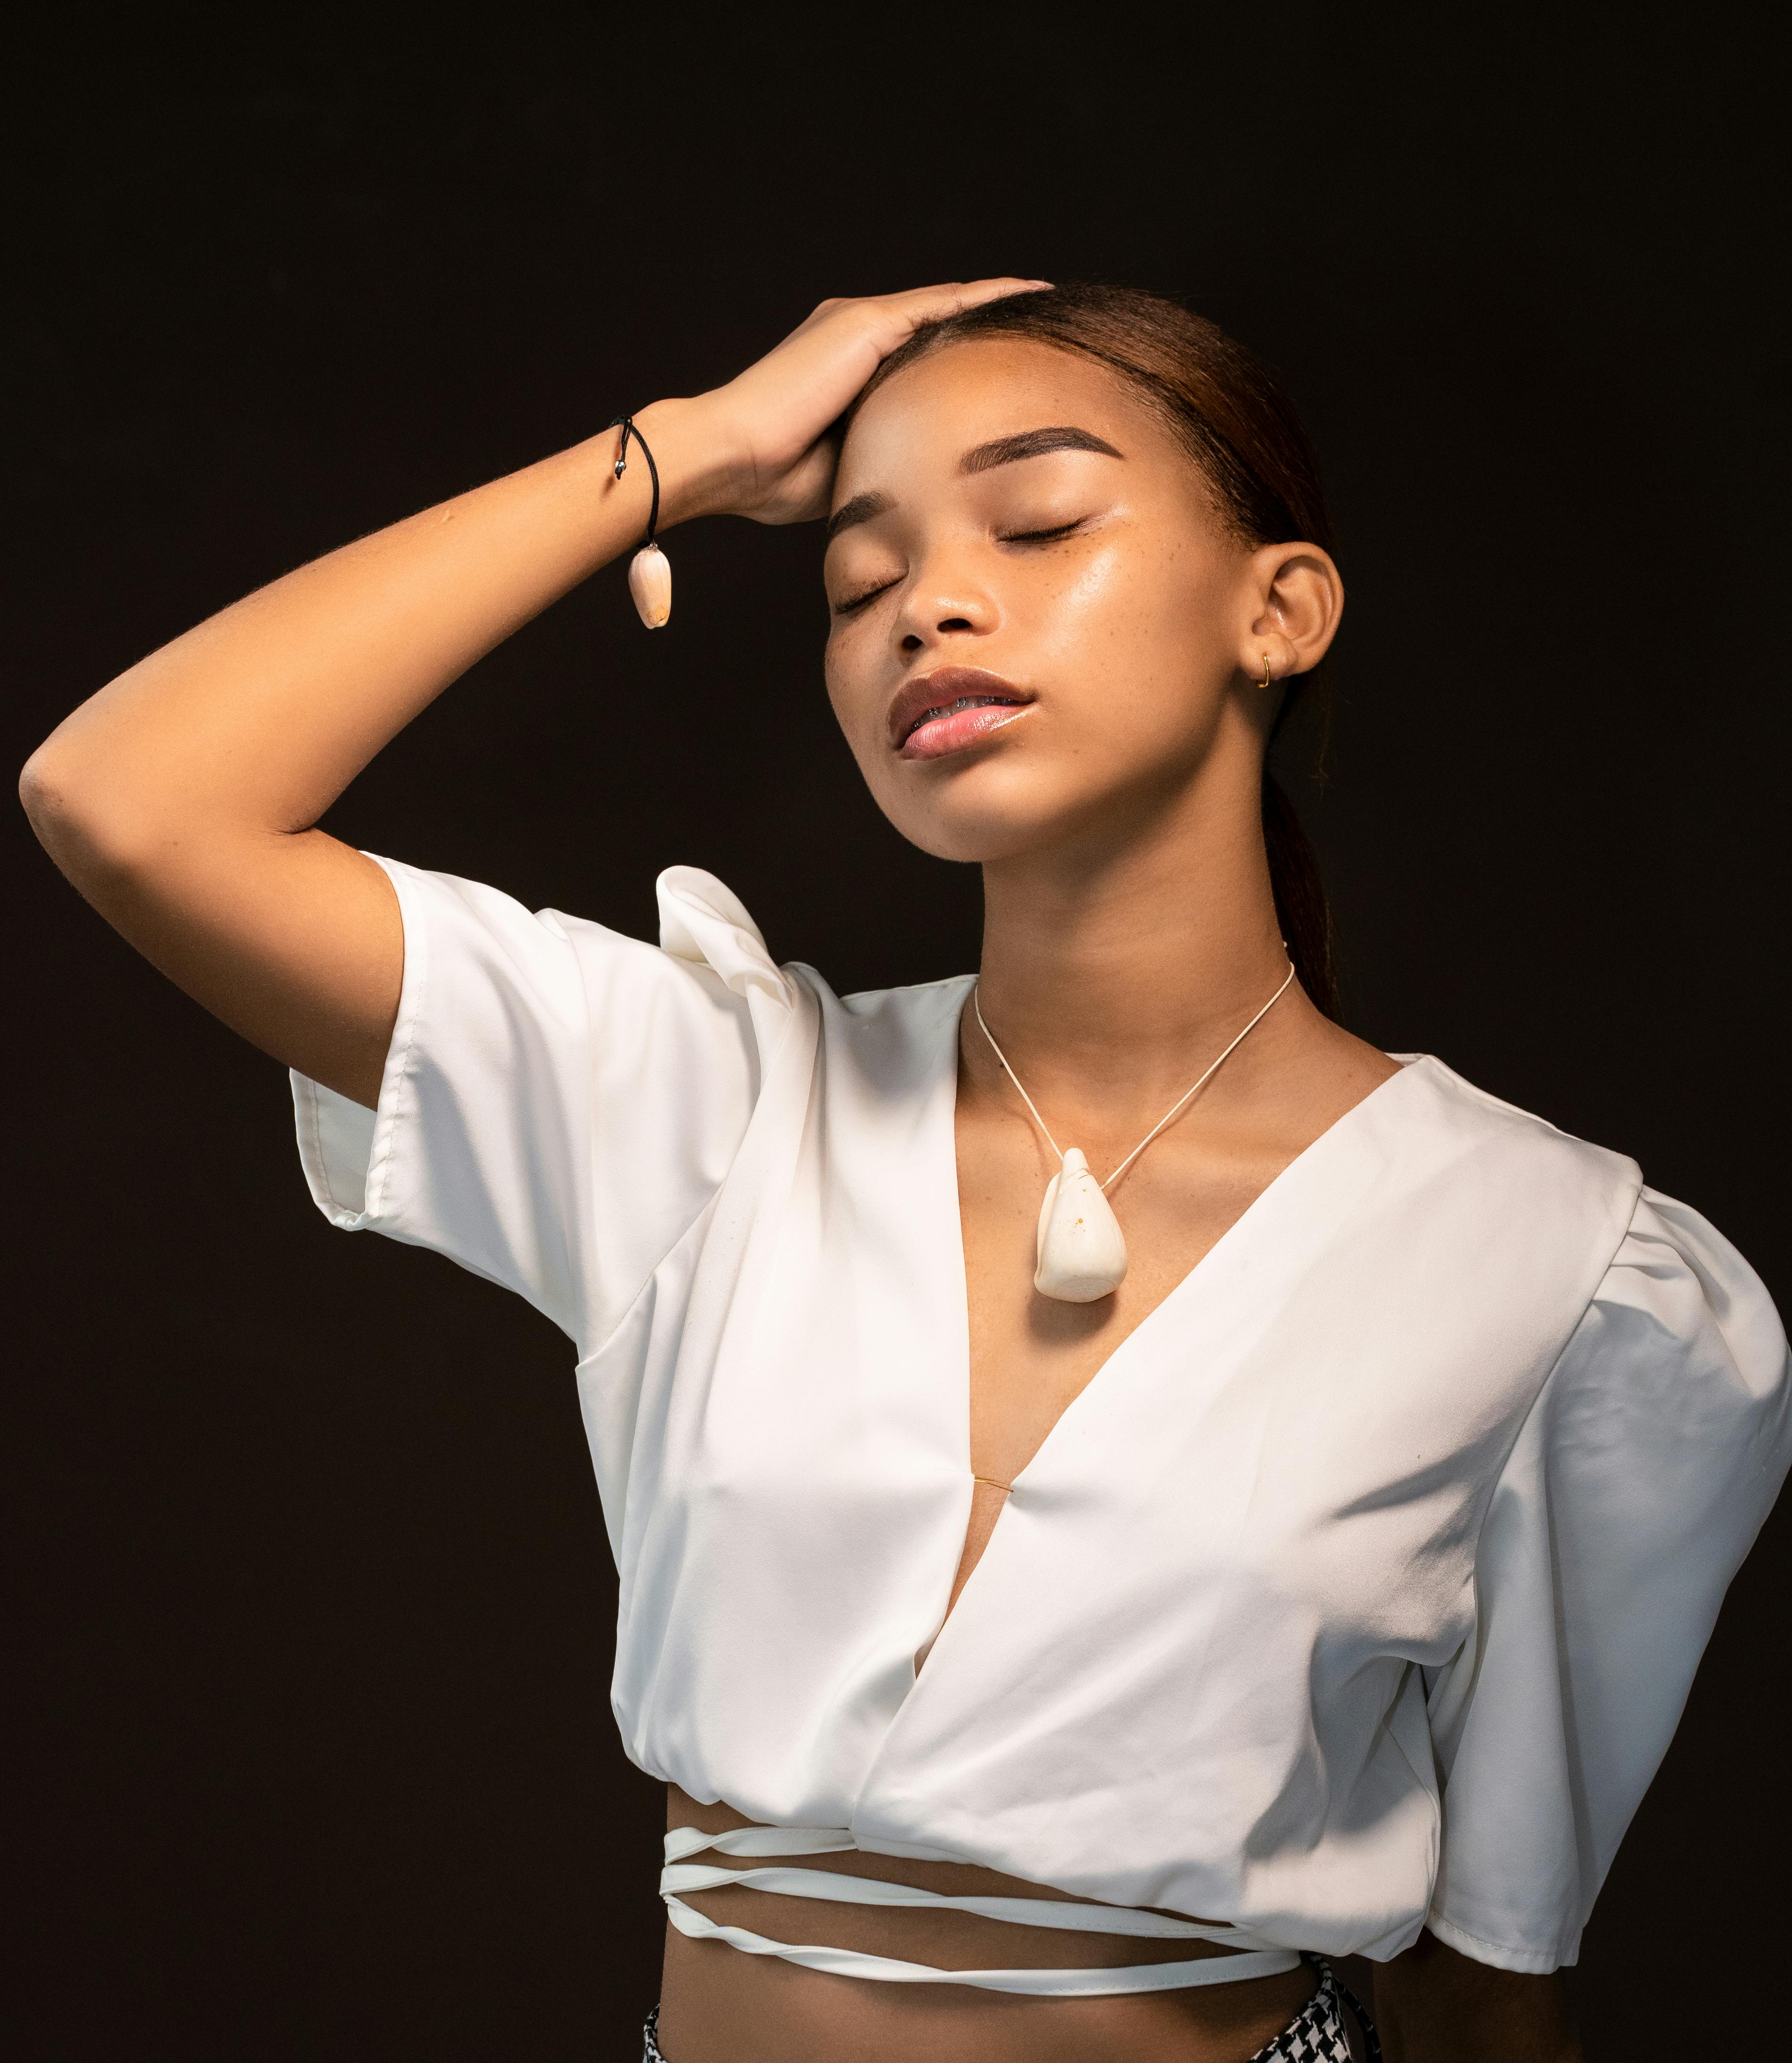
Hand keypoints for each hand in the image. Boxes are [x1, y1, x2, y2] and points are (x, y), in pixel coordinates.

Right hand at [681, 280, 1049, 526]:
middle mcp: (859, 334)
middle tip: (1049, 325)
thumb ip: (888, 454)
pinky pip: (943, 304)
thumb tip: (930, 479)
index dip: (970, 353)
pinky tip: (1028, 296)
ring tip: (1050, 301)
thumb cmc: (773, 478)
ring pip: (948, 306)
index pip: (925, 352)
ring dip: (999, 304)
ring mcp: (861, 323)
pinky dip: (987, 299)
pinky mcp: (865, 324)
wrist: (729, 458)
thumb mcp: (850, 464)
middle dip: (992, 324)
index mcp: (852, 367)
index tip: (1012, 363)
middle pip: (942, 323)